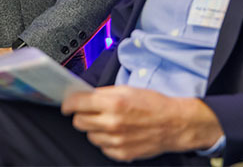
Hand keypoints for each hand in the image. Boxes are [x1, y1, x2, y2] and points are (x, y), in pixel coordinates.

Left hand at [61, 86, 223, 161]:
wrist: (175, 124)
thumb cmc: (152, 104)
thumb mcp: (126, 90)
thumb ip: (102, 94)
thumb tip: (82, 96)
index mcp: (113, 103)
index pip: (77, 104)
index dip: (68, 103)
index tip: (67, 105)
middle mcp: (112, 123)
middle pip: (79, 122)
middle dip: (81, 116)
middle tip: (89, 112)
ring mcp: (117, 141)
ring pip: (89, 136)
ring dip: (94, 129)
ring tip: (108, 122)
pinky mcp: (122, 154)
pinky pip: (102, 147)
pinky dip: (105, 140)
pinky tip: (116, 133)